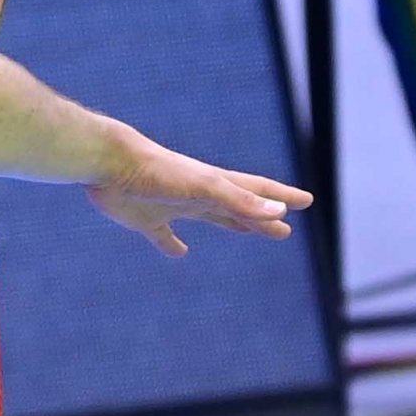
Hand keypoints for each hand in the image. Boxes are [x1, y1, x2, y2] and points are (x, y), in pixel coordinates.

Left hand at [87, 124, 311, 257]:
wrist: (110, 163)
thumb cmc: (158, 171)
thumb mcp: (205, 188)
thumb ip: (240, 202)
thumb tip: (278, 214)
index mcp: (216, 185)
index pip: (257, 193)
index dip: (281, 198)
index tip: (305, 202)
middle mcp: (198, 194)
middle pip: (238, 210)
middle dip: (262, 220)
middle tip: (284, 232)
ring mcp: (172, 206)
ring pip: (209, 218)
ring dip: (230, 225)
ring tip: (245, 231)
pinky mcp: (145, 219)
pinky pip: (164, 236)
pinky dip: (172, 245)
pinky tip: (179, 252)